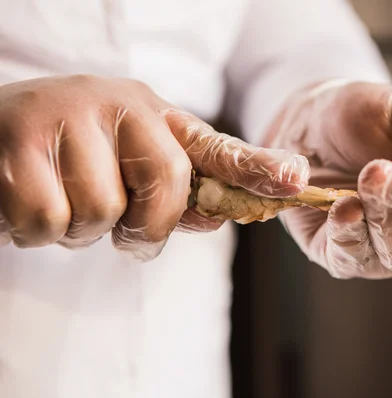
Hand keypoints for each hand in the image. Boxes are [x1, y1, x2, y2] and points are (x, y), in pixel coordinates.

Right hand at [0, 75, 308, 259]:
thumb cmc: (73, 158)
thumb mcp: (128, 167)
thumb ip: (174, 193)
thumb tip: (220, 219)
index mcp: (153, 115)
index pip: (214, 146)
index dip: (256, 166)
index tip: (295, 180)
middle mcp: (118, 105)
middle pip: (165, 185)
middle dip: (144, 225)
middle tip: (118, 226)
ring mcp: (68, 116)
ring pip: (100, 212)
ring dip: (80, 230)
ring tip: (62, 201)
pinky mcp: (17, 142)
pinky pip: (47, 220)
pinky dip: (35, 230)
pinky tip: (26, 200)